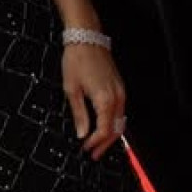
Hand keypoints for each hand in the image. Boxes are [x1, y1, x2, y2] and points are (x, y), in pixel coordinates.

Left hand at [62, 41, 125, 159]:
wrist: (86, 38)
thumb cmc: (77, 59)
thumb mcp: (71, 88)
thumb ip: (78, 113)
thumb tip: (81, 133)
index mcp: (105, 99)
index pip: (104, 130)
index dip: (95, 143)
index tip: (86, 148)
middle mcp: (117, 97)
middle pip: (116, 129)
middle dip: (105, 144)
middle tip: (94, 153)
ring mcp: (120, 91)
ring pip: (120, 121)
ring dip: (110, 134)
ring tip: (97, 144)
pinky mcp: (119, 87)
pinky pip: (120, 111)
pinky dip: (113, 122)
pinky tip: (103, 126)